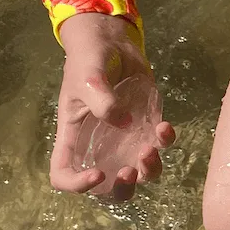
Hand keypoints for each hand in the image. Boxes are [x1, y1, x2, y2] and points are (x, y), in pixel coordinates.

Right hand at [52, 13, 174, 201]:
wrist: (111, 41)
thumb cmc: (89, 60)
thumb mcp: (88, 78)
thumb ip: (102, 100)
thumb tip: (124, 124)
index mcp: (74, 137)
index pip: (64, 174)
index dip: (77, 185)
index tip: (97, 174)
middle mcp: (99, 144)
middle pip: (108, 186)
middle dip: (122, 188)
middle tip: (131, 171)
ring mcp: (125, 136)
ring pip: (139, 171)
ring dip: (148, 170)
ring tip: (151, 149)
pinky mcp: (147, 123)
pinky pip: (159, 143)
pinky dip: (165, 141)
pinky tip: (165, 126)